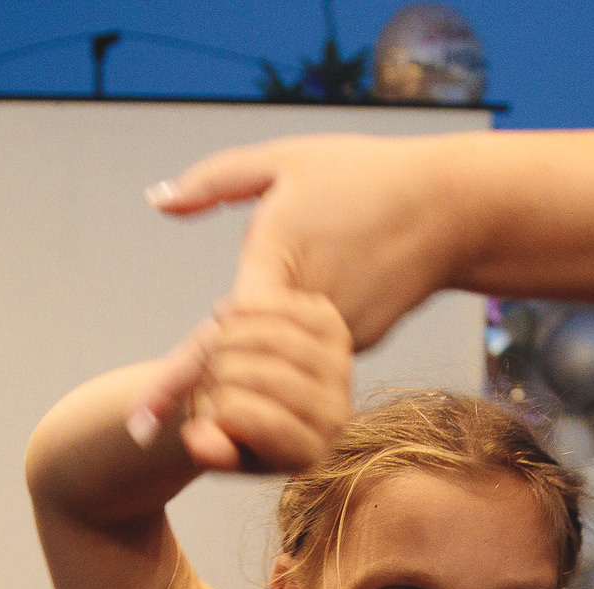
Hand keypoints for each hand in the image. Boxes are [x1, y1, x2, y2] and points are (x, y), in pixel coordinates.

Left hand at [131, 135, 456, 439]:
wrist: (452, 208)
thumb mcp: (284, 162)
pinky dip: (279, 367)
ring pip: (273, 381)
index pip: (216, 340)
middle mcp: (310, 319)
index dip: (174, 383)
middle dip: (206, 380)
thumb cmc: (365, 174)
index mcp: (280, 271)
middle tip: (181, 377)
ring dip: (242, 382)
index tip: (140, 421)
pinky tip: (278, 351)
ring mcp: (340, 341)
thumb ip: (214, 180)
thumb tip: (158, 201)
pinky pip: (306, 369)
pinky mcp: (360, 345)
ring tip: (227, 368)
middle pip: (239, 373)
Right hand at [163, 288, 353, 473]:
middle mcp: (335, 416)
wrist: (249, 378)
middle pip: (259, 376)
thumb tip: (197, 442)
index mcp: (306, 456)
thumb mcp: (209, 434)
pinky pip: (276, 304)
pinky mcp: (332, 326)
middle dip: (219, 370)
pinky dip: (241, 307)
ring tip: (220, 350)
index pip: (247, 417)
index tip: (208, 411)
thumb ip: (205, 442)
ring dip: (227, 336)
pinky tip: (230, 318)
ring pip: (268, 339)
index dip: (214, 407)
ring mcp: (340, 369)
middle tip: (212, 376)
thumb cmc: (225, 414)